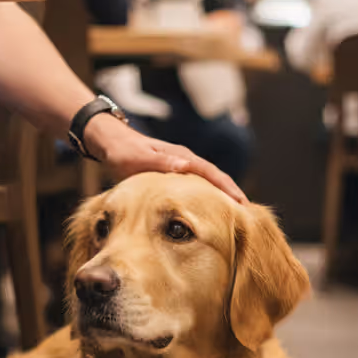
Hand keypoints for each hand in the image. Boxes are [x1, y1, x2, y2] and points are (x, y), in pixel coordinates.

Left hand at [85, 114, 246, 202]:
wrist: (109, 142)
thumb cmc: (122, 151)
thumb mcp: (139, 157)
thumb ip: (160, 161)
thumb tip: (185, 166)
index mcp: (183, 157)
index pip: (213, 174)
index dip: (229, 189)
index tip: (243, 204)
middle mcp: (186, 161)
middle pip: (217, 178)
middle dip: (233, 194)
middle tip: (248, 214)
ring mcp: (182, 167)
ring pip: (209, 182)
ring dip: (223, 196)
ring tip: (236, 216)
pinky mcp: (175, 174)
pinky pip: (198, 187)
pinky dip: (209, 197)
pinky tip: (211, 209)